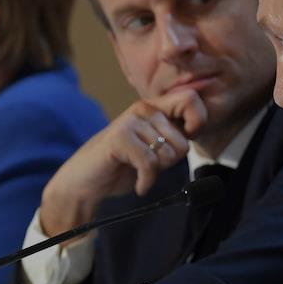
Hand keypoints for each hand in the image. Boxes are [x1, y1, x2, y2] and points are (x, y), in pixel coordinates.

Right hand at [39, 91, 205, 234]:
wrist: (84, 182)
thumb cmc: (121, 166)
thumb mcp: (153, 147)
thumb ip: (172, 136)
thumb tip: (198, 131)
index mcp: (153, 107)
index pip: (191, 99)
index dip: (198, 122)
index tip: (185, 141)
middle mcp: (143, 109)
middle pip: (183, 140)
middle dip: (171, 161)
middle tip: (150, 164)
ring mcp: (130, 122)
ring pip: (167, 153)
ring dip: (156, 171)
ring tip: (139, 171)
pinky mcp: (119, 138)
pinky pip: (150, 163)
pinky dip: (146, 181)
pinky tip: (139, 184)